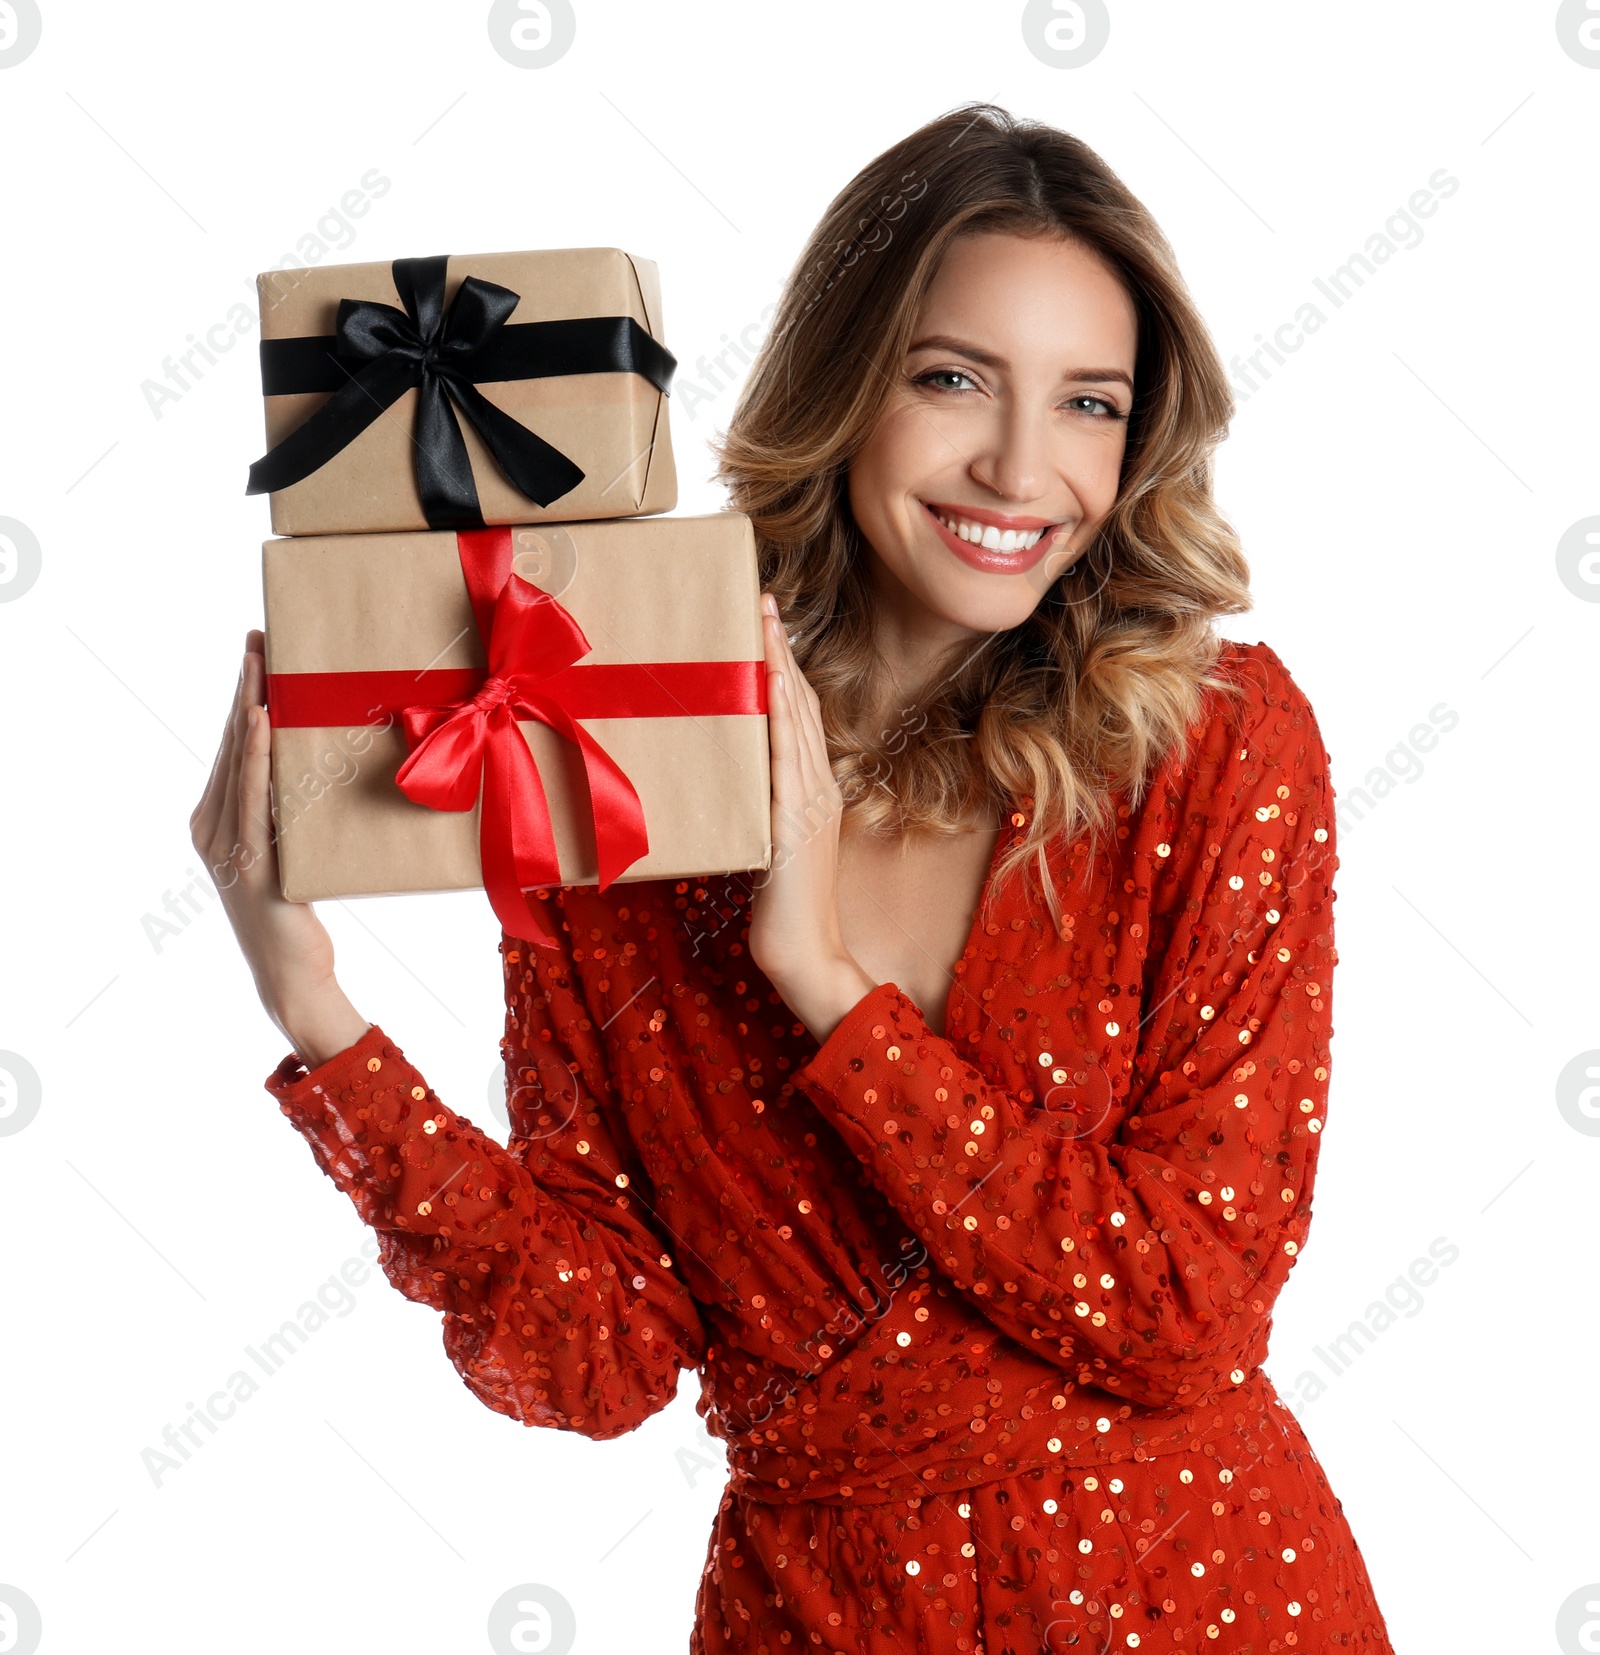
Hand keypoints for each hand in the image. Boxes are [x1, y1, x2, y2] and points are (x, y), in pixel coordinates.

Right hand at [190, 630, 370, 1067]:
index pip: (233, 745)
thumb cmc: (301, 910)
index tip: (258, 650)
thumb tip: (325, 759)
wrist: (293, 974)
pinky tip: (267, 721)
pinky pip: (255, 796)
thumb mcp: (294, 846)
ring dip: (252, 707)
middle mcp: (211, 825)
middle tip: (261, 638)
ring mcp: (225, 843)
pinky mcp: (248, 860)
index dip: (244, 695)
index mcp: (216, 819)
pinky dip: (259, 756)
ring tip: (264, 664)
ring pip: (239, 759)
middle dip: (246, 686)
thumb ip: (292, 808)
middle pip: (232, 742)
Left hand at [747, 594, 876, 1042]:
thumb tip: (727, 779)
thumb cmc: (780, 908)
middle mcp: (817, 786)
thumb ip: (757, 808)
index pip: (800, 715)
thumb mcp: (767, 843)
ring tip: (764, 622)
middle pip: (802, 703)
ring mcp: (810, 801)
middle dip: (781, 649)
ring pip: (797, 720)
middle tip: (762, 599)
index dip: (786, 666)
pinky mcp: (795, 822)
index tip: (767, 623)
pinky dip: (783, 716)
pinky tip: (775, 683)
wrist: (805, 955)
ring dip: (781, 666)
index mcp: (812, 789)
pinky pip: (788, 758)